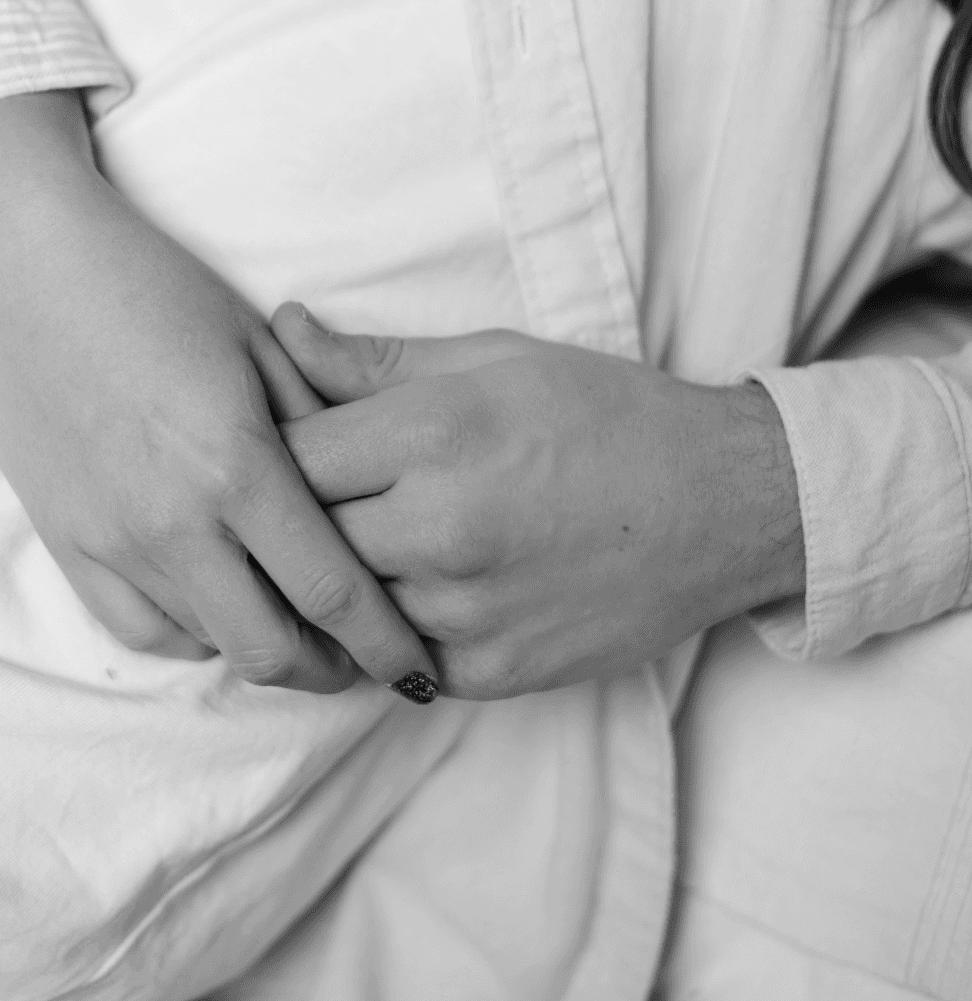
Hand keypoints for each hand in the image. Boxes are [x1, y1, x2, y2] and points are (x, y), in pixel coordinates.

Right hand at [0, 93, 439, 698]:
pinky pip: (140, 629)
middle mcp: (175, 522)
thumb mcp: (258, 342)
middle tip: (362, 656)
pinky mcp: (67, 544)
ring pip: (207, 642)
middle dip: (330, 670)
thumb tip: (374, 492)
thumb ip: (321, 424)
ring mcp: (112, 541)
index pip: (331, 591)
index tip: (417, 665)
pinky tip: (220, 608)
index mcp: (238, 465)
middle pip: (270, 648)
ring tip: (299, 625)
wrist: (24, 270)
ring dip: (262, 647)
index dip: (383, 641)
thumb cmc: (151, 287)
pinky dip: (192, 632)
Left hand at [273, 306, 804, 699]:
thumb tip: (283, 329)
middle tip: (327, 497)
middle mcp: (442, 527)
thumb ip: (372, 361)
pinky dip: (400, 625)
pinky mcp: (491, 671)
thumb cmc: (602, 414)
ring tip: (384, 537)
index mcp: (435, 433)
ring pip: (347, 603)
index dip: (277, 453)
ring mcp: (466, 610)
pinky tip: (429, 586)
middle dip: (304, 519)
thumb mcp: (490, 359)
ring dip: (351, 576)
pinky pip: (397, 657)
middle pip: (304, 538)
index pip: (290, 458)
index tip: (291, 447)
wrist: (722, 503)